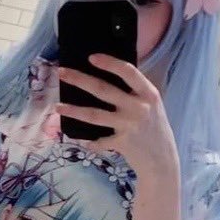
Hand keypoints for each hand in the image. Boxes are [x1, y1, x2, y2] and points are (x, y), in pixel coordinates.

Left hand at [56, 55, 179, 177]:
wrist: (162, 161)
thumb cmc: (154, 129)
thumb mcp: (151, 106)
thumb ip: (135, 93)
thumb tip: (108, 78)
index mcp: (148, 93)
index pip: (128, 72)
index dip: (109, 63)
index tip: (91, 57)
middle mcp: (138, 107)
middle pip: (103, 90)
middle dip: (79, 80)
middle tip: (61, 72)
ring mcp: (129, 125)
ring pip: (94, 115)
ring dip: (73, 111)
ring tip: (57, 107)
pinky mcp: (122, 143)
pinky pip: (99, 141)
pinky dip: (90, 142)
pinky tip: (82, 140)